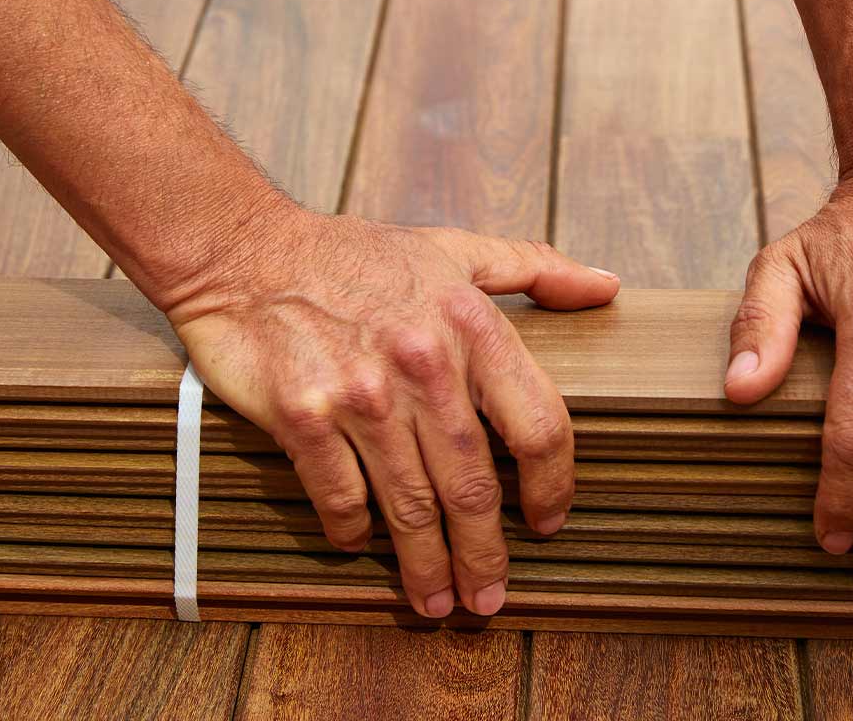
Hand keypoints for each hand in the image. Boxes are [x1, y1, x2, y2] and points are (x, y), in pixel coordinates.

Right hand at [158, 207, 619, 617]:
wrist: (245, 251)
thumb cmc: (354, 254)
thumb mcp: (454, 250)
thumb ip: (535, 269)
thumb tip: (607, 286)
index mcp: (470, 325)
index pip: (539, 424)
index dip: (553, 486)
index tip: (547, 522)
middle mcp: (423, 363)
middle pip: (473, 485)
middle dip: (485, 554)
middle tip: (488, 598)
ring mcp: (361, 394)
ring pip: (409, 504)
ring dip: (425, 564)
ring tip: (436, 602)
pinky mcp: (302, 416)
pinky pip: (340, 496)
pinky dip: (351, 531)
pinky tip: (358, 547)